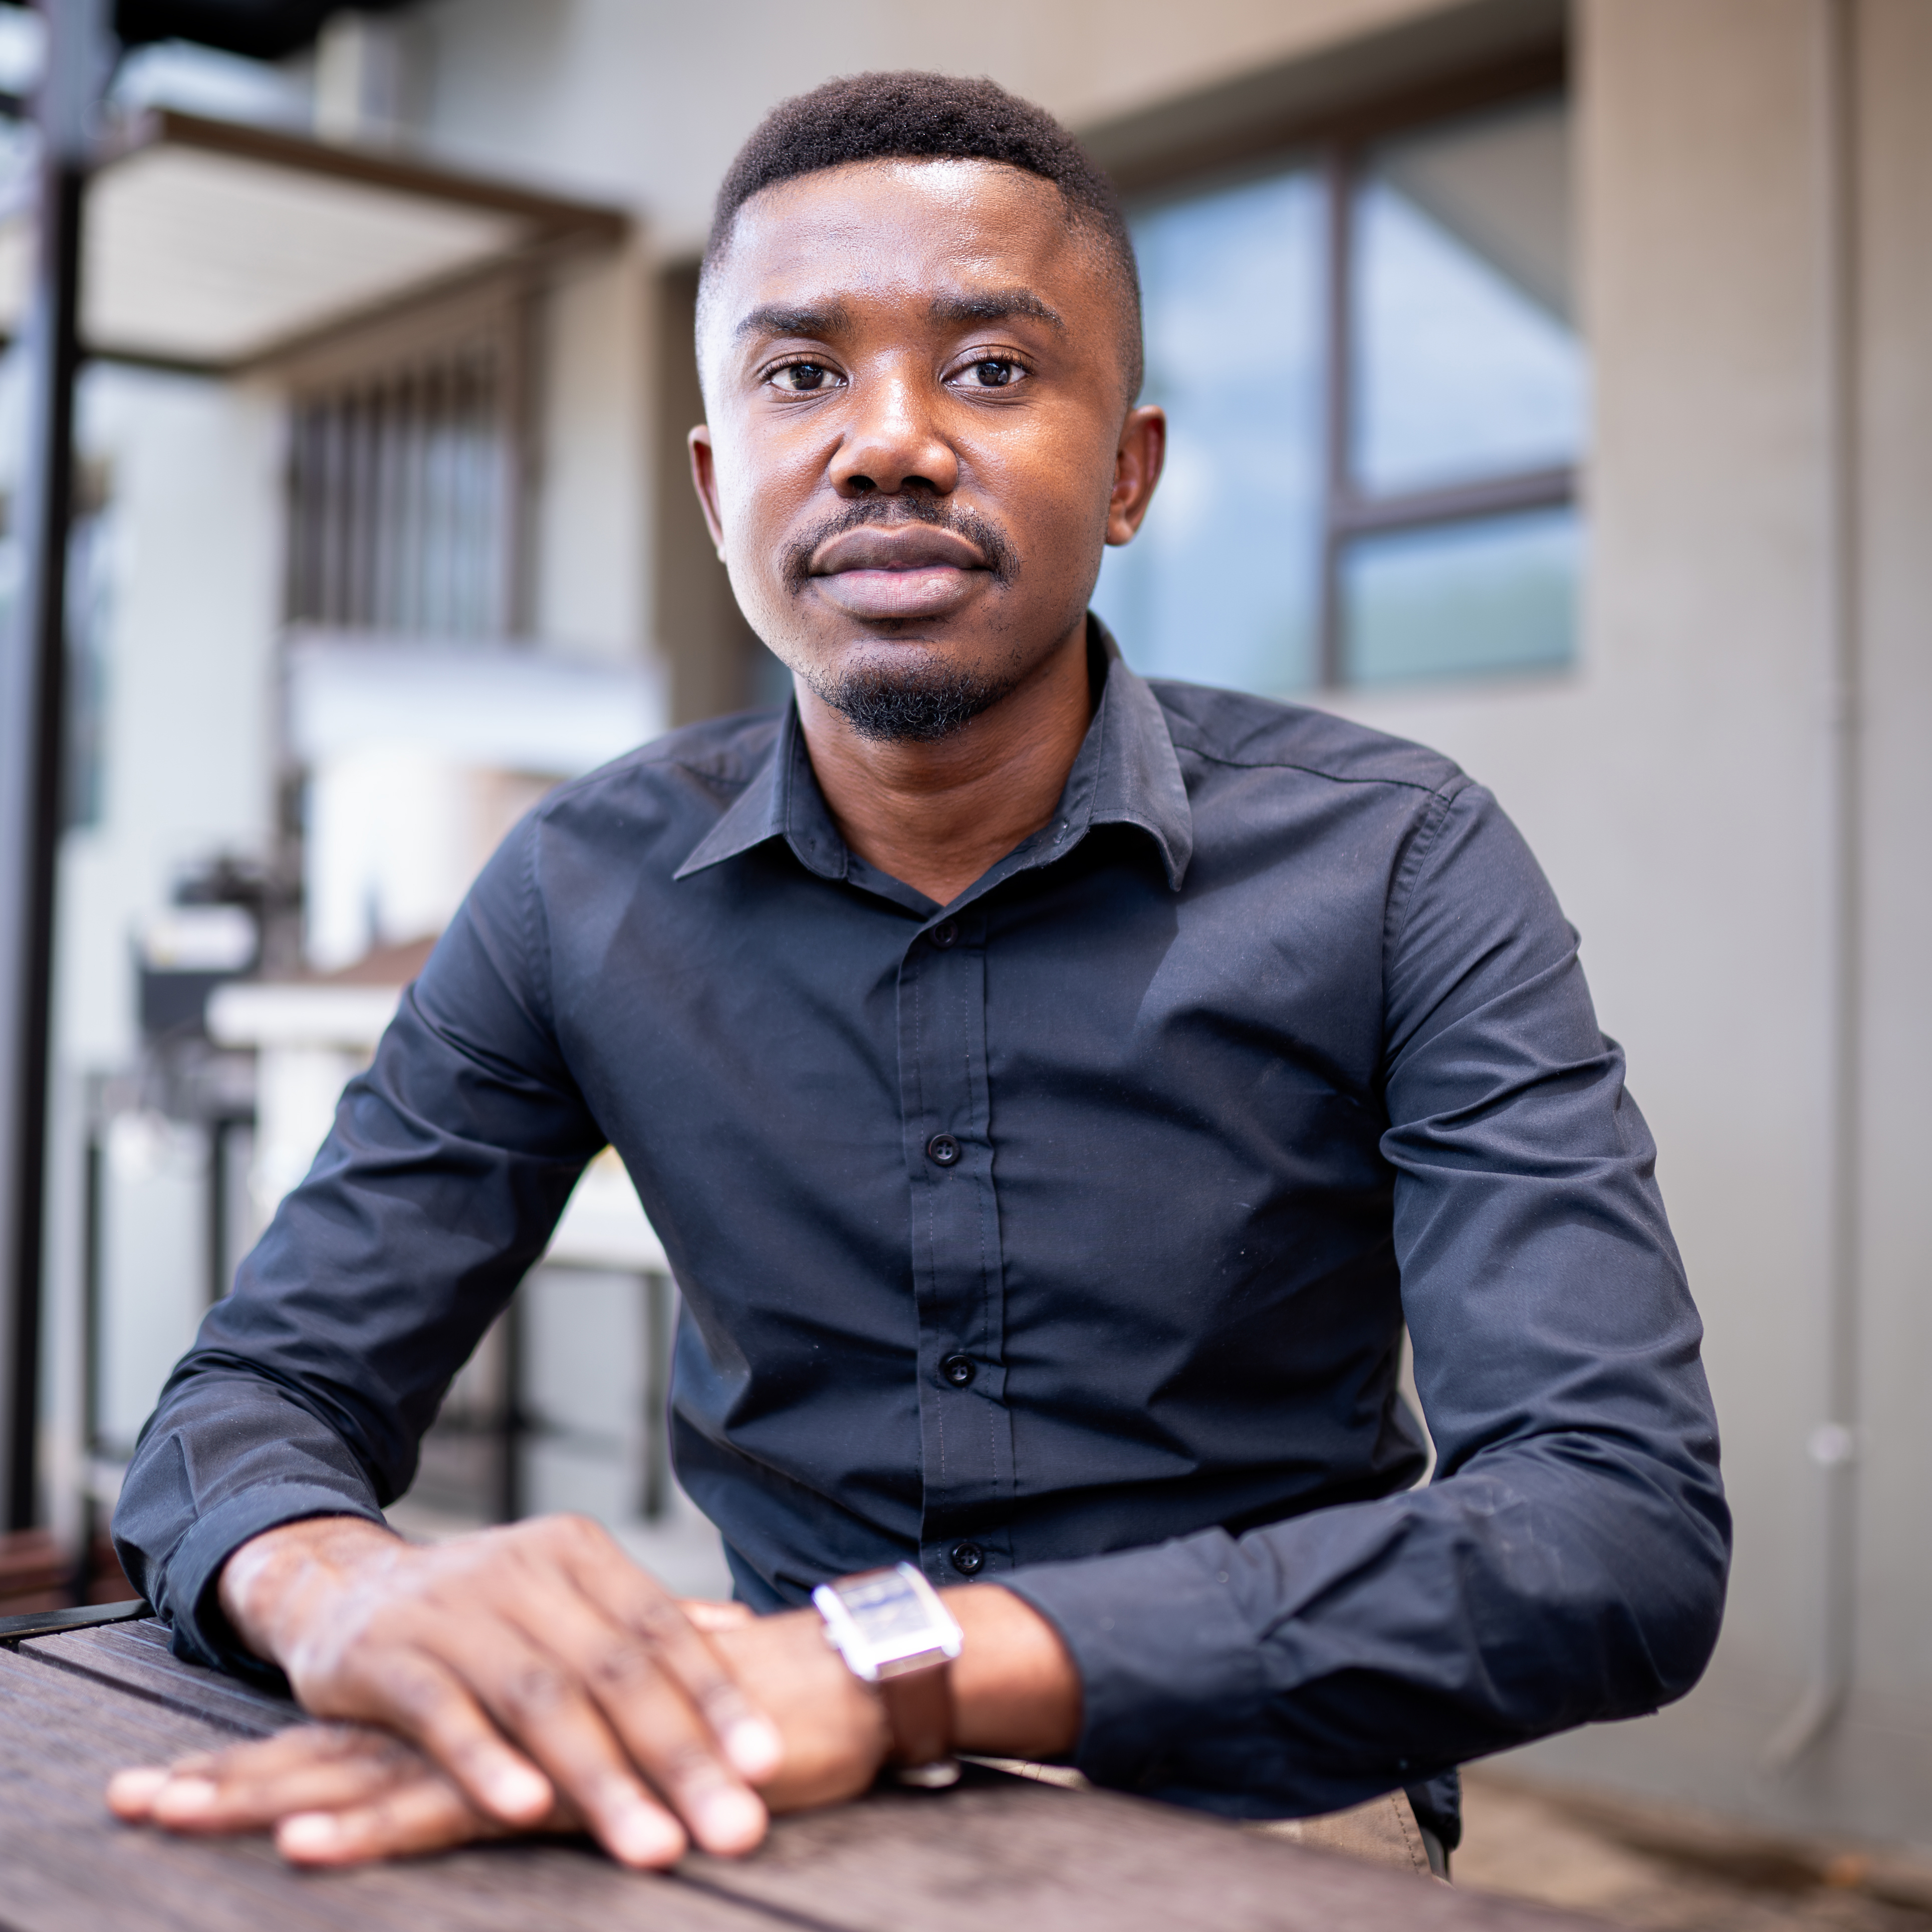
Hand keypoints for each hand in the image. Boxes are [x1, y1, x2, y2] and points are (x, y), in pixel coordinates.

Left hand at [107, 1554, 1077, 1869]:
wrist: (829, 1692)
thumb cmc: (747, 1719)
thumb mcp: (650, 1736)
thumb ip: (601, 1727)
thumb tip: (570, 1735)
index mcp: (519, 1708)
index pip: (389, 1734)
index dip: (294, 1760)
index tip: (195, 1784)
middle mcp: (511, 1714)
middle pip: (360, 1746)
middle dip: (248, 1780)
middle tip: (140, 1802)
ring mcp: (535, 1740)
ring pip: (384, 1770)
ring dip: (280, 1797)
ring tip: (186, 1818)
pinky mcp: (566, 1774)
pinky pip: (455, 1803)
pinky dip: (380, 1819)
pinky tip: (312, 1839)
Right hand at [197, 1514, 788, 1865]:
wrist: (341, 1586)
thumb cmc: (480, 1610)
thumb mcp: (564, 1598)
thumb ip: (646, 1620)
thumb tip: (743, 1630)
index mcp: (578, 1554)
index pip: (662, 1630)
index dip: (718, 1697)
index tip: (769, 1764)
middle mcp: (524, 1571)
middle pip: (616, 1670)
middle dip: (680, 1756)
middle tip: (735, 1829)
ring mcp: (453, 1610)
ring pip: (541, 1697)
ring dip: (601, 1778)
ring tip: (655, 1848)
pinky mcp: (386, 1655)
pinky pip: (444, 1712)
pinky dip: (486, 1760)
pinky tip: (526, 1810)